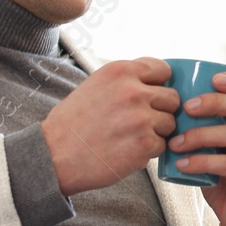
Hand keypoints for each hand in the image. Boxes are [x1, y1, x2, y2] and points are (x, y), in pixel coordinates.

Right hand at [41, 58, 178, 195]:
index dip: (159, 84)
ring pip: (170, 123)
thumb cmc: (73, 123)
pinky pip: (162, 144)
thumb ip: (126, 81)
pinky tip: (127, 150)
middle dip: (160, 110)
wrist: (53, 156)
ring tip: (129, 137)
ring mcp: (141, 118)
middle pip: (172, 98)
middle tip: (140, 121)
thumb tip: (158, 83)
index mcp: (120, 71)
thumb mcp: (95, 86)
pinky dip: (149, 151)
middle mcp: (133, 91)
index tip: (152, 95)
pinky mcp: (145, 144)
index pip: (162, 69)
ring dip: (156, 132)